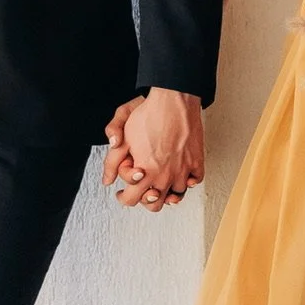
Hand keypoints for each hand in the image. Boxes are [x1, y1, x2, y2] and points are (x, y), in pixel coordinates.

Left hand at [102, 89, 204, 209]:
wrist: (174, 99)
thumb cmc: (149, 115)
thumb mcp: (123, 138)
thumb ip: (112, 162)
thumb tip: (107, 180)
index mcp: (145, 173)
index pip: (131, 200)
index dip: (123, 197)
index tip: (123, 193)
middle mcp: (165, 176)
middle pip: (155, 204)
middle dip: (145, 199)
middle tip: (140, 190)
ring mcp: (183, 170)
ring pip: (176, 196)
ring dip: (167, 192)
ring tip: (160, 182)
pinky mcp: (196, 161)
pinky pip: (195, 181)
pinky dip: (188, 181)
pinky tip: (180, 174)